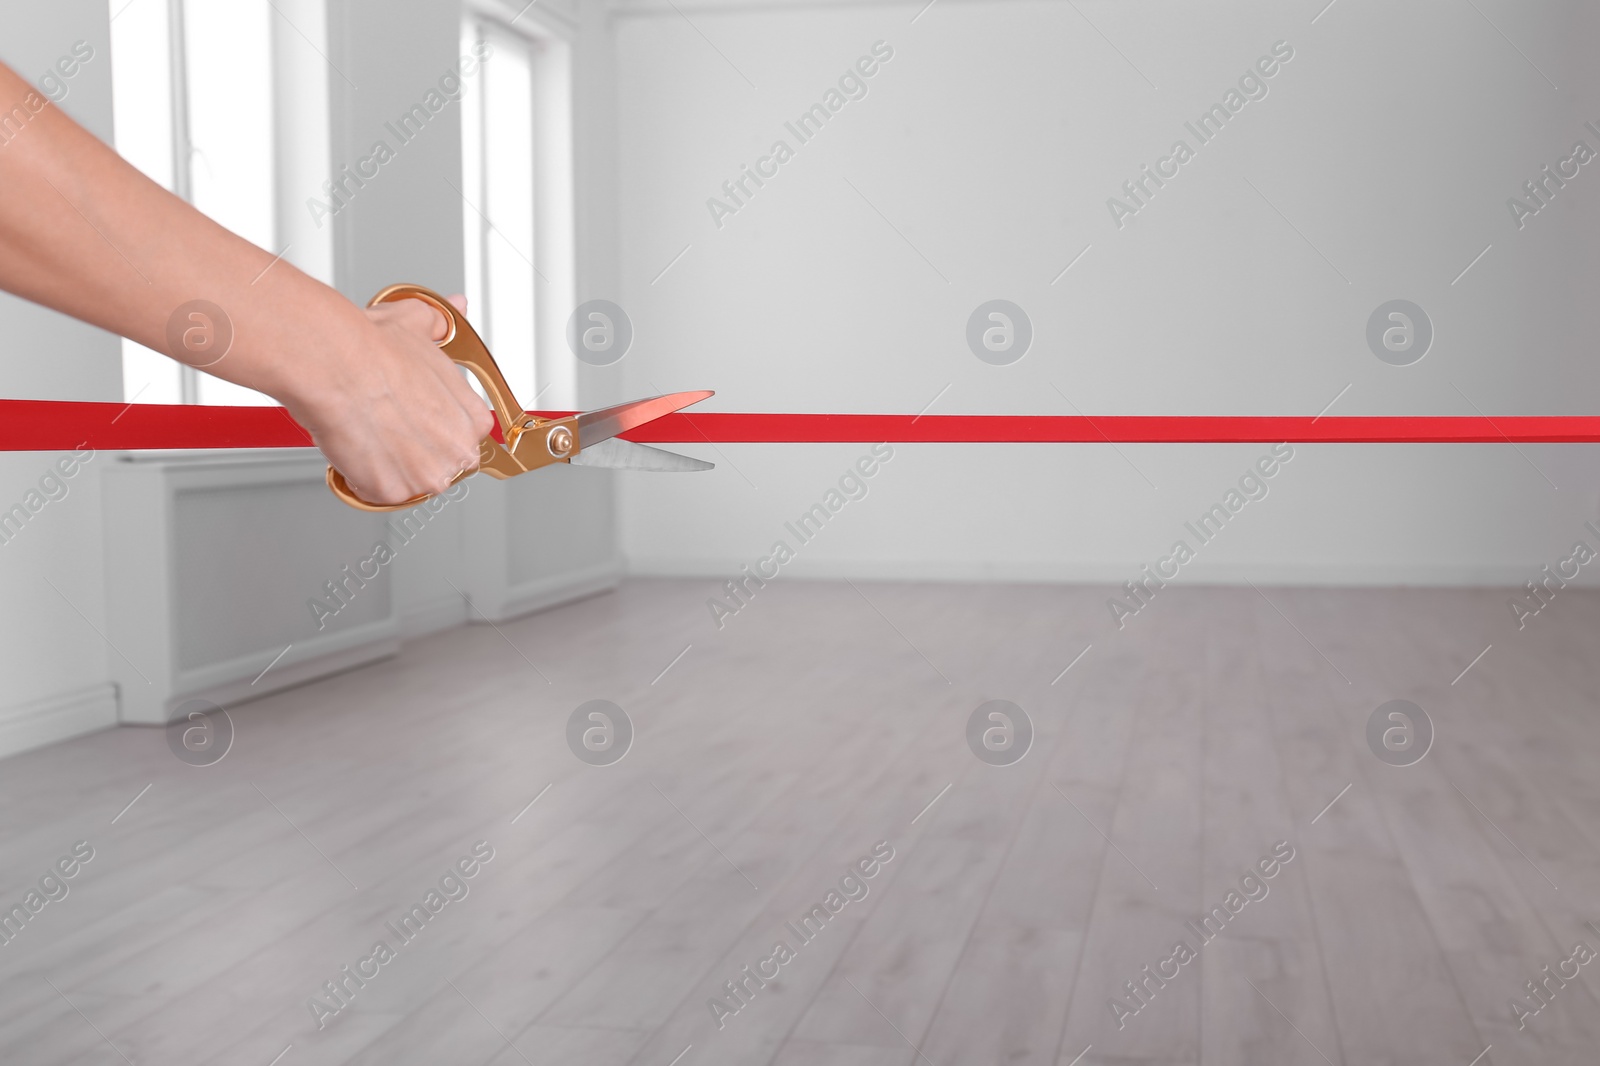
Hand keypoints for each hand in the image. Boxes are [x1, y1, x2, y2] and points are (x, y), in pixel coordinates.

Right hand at [287, 294, 495, 505]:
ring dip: (387, 467)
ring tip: (367, 433)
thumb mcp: (419, 323)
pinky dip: (360, 478)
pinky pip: (376, 493)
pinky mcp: (390, 492)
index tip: (413, 421)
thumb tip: (456, 307)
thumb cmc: (371, 347)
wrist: (332, 362)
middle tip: (386, 426)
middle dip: (413, 453)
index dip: (431, 430)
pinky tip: (354, 447)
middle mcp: (457, 452)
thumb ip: (443, 323)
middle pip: (439, 466)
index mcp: (472, 419)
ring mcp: (425, 476)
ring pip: (408, 482)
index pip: (463, 439)